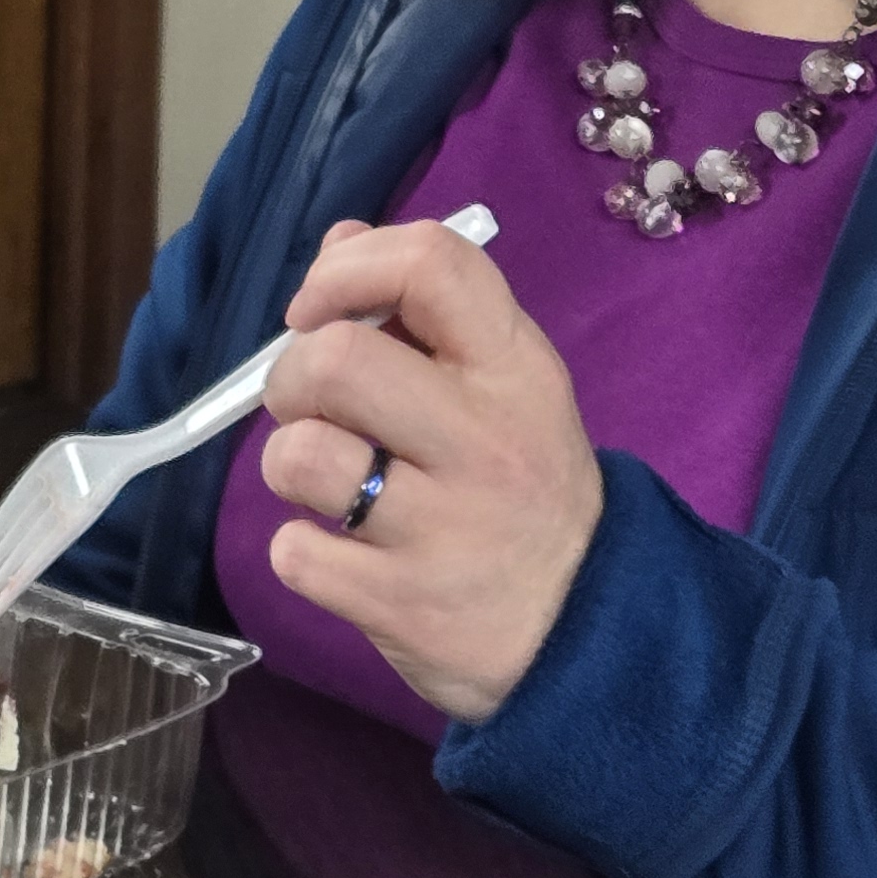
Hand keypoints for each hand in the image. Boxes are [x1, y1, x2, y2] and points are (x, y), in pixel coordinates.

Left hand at [258, 216, 602, 725]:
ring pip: (299, 456)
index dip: (346, 270)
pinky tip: (342, 555)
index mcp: (514, 369)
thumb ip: (424, 311)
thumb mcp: (504, 388)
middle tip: (311, 410)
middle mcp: (484, 440)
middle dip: (291, 376)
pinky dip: (300, 552)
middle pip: (337, 359)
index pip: (430, 263)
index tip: (316, 310)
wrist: (589, 636)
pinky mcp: (403, 605)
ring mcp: (445, 528)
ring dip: (287, 464)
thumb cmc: (524, 492)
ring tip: (329, 485)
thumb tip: (340, 241)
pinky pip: (294, 553)